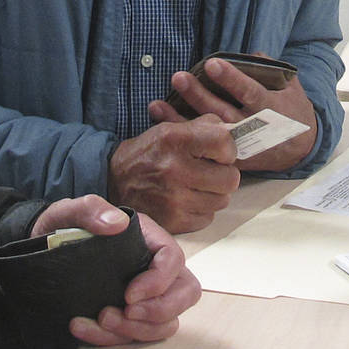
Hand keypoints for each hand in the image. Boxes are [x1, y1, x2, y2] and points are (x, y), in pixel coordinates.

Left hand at [32, 197, 199, 345]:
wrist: (39, 251)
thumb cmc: (61, 227)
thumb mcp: (69, 212)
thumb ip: (91, 209)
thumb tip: (116, 223)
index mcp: (148, 239)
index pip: (173, 259)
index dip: (160, 281)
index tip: (129, 295)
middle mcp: (153, 268)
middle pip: (185, 294)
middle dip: (160, 311)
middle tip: (126, 313)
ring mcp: (144, 295)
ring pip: (165, 322)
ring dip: (137, 329)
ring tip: (101, 320)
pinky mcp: (128, 317)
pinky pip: (135, 336)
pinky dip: (110, 338)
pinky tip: (81, 327)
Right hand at [108, 117, 239, 231]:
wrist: (113, 182)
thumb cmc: (147, 154)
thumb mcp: (170, 129)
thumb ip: (204, 127)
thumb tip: (235, 131)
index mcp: (175, 140)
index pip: (224, 143)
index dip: (227, 149)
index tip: (219, 153)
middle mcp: (175, 169)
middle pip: (231, 179)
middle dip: (224, 175)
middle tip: (209, 172)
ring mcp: (175, 199)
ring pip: (222, 200)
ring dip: (213, 194)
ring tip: (195, 186)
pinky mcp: (174, 221)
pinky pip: (208, 218)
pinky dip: (201, 210)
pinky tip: (186, 201)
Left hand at [147, 55, 317, 172]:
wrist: (301, 149)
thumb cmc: (293, 111)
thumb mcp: (290, 87)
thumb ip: (271, 69)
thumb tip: (250, 56)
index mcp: (270, 108)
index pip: (250, 92)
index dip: (231, 79)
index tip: (211, 64)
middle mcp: (253, 129)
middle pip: (222, 112)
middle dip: (198, 96)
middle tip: (179, 78)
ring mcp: (240, 146)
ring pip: (208, 133)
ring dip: (182, 118)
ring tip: (158, 103)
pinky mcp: (230, 159)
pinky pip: (203, 148)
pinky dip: (183, 136)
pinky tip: (162, 124)